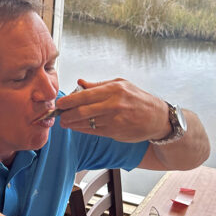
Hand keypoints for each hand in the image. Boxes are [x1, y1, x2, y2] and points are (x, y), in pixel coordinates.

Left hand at [55, 78, 170, 142]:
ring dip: (72, 123)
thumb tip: (80, 83)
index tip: (59, 103)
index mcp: (114, 90)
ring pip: (86, 123)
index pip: (85, 95)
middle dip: (66, 114)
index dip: (69, 101)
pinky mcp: (115, 132)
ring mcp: (114, 120)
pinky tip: (76, 127)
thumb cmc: (138, 99)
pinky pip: (93, 131)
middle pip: (82, 111)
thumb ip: (99, 85)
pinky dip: (82, 129)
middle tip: (59, 115)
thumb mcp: (121, 85)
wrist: (157, 118)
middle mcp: (114, 104)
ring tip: (64, 122)